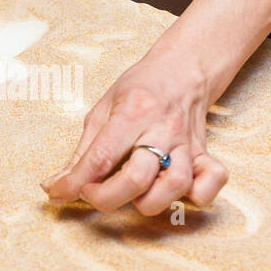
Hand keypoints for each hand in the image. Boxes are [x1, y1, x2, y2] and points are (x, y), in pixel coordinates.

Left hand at [40, 47, 227, 213]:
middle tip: (92, 193)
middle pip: (138, 177)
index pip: (101, 157)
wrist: (183, 69)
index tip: (59, 192)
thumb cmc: (140, 89)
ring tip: (133, 195)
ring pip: (176, 185)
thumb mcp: (103, 109)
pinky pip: (213, 181)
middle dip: (107, 197)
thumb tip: (57, 186)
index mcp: (132, 113)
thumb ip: (83, 151)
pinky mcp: (204, 154)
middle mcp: (162, 129)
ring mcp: (187, 144)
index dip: (76, 182)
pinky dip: (199, 195)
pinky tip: (176, 194)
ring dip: (149, 201)